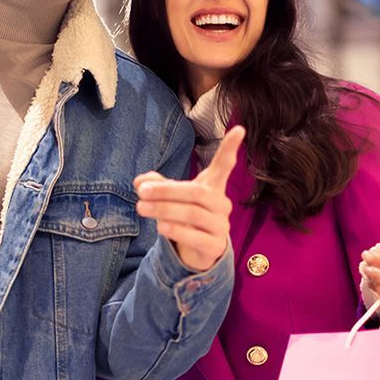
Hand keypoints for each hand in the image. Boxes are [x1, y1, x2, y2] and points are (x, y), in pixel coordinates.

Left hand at [134, 126, 244, 272]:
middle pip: (196, 193)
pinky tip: (160, 226)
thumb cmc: (186, 215)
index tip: (239, 129)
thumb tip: (140, 182)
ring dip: (164, 210)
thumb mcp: (171, 197)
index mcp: (213, 187)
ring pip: (193, 214)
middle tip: (141, 192)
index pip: (224, 166)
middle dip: (166, 191)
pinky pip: (196, 237)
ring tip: (141, 208)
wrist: (199, 249)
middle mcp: (221, 204)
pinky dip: (176, 230)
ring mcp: (221, 225)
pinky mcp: (215, 246)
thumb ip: (156, 185)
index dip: (230, 148)